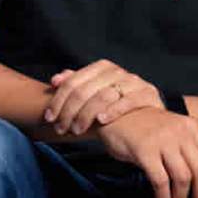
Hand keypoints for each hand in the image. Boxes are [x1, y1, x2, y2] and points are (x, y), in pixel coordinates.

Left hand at [43, 59, 163, 135]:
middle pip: (85, 90)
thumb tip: (56, 79)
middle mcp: (118, 72)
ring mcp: (134, 82)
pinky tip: (101, 121)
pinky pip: (129, 101)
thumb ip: (76, 85)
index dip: (58, 100)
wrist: (149, 121)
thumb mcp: (93, 96)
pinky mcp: (148, 94)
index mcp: (102, 67)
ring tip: (77, 129)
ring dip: (86, 115)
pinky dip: (113, 110)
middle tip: (60, 128)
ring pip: (103, 95)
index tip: (49, 117)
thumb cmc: (115, 108)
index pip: (73, 82)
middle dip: (69, 111)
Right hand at [97, 107, 197, 197]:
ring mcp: (162, 140)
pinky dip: (164, 197)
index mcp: (190, 127)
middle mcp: (180, 132)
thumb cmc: (145, 127)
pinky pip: (160, 181)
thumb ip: (188, 147)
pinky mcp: (145, 150)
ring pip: (183, 177)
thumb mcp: (173, 130)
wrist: (115, 113)